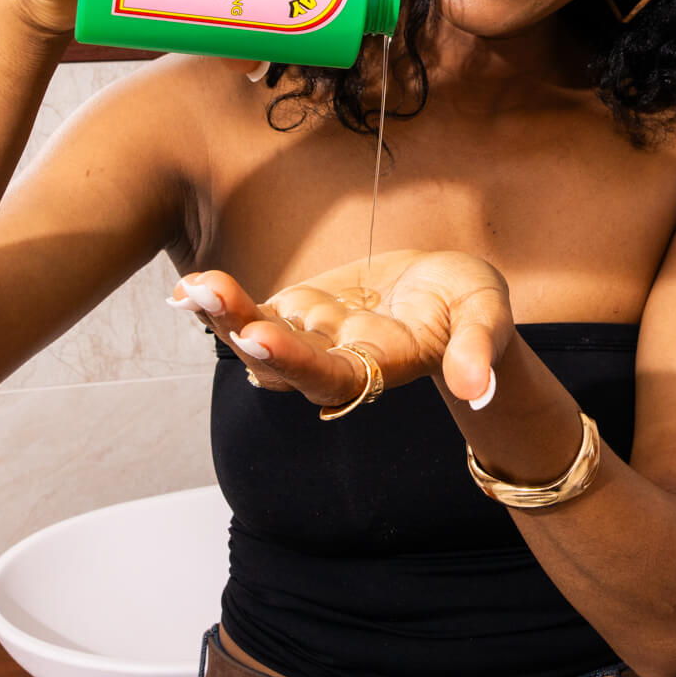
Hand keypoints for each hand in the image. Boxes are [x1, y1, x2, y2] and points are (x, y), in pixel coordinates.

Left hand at [167, 250, 512, 409]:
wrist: (447, 289)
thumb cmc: (470, 304)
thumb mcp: (486, 317)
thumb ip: (477, 352)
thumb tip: (478, 390)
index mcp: (381, 368)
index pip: (333, 376)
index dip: (296, 361)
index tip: (262, 337)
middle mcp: (337, 362)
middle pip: (280, 362)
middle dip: (242, 331)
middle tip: (208, 296)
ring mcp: (311, 337)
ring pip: (257, 339)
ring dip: (223, 317)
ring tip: (195, 286)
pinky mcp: (297, 312)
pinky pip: (252, 312)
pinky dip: (221, 303)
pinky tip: (189, 286)